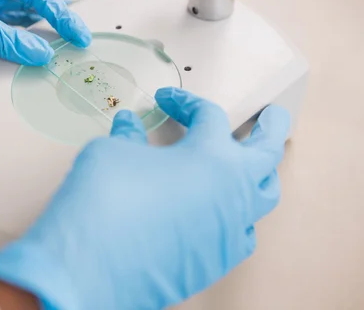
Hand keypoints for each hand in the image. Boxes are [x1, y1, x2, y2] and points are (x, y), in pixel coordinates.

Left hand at [0, 0, 96, 64]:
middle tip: (79, 38)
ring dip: (38, 34)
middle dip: (56, 18)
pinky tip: (29, 55)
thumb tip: (42, 53)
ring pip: (16, 20)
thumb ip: (5, 39)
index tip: (79, 33)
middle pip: (30, 2)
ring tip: (62, 48)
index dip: (61, 12)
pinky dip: (16, 45)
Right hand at [0, 88, 289, 309]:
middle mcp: (232, 191)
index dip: (185, 102)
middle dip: (272, 126)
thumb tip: (129, 127)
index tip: (168, 100)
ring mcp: (230, 229)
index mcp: (211, 156)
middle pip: (268, 150)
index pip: (209, 115)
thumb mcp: (112, 152)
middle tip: (271, 114)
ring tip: (250, 165)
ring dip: (258, 174)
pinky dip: (236, 216)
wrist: (91, 264)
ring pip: (264, 196)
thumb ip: (129, 137)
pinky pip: (241, 233)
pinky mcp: (218, 260)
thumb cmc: (104, 200)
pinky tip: (219, 212)